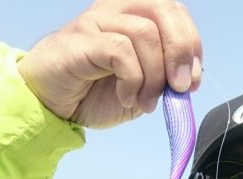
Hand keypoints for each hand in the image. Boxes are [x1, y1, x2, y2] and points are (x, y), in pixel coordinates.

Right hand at [17, 0, 201, 128]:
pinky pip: (121, 50)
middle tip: (179, 88)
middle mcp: (117, 9)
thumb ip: (163, 81)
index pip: (174, 11)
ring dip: (153, 76)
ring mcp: (99, 21)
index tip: (192, 81)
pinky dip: (132, 79)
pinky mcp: (83, 39)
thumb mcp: (140, 91)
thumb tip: (188, 81)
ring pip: (145, 33)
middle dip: (180, 52)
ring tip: (144, 102)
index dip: (191, 44)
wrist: (51, 105)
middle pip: (164, 10)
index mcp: (134, 16)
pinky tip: (126, 97)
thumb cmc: (92, 93)